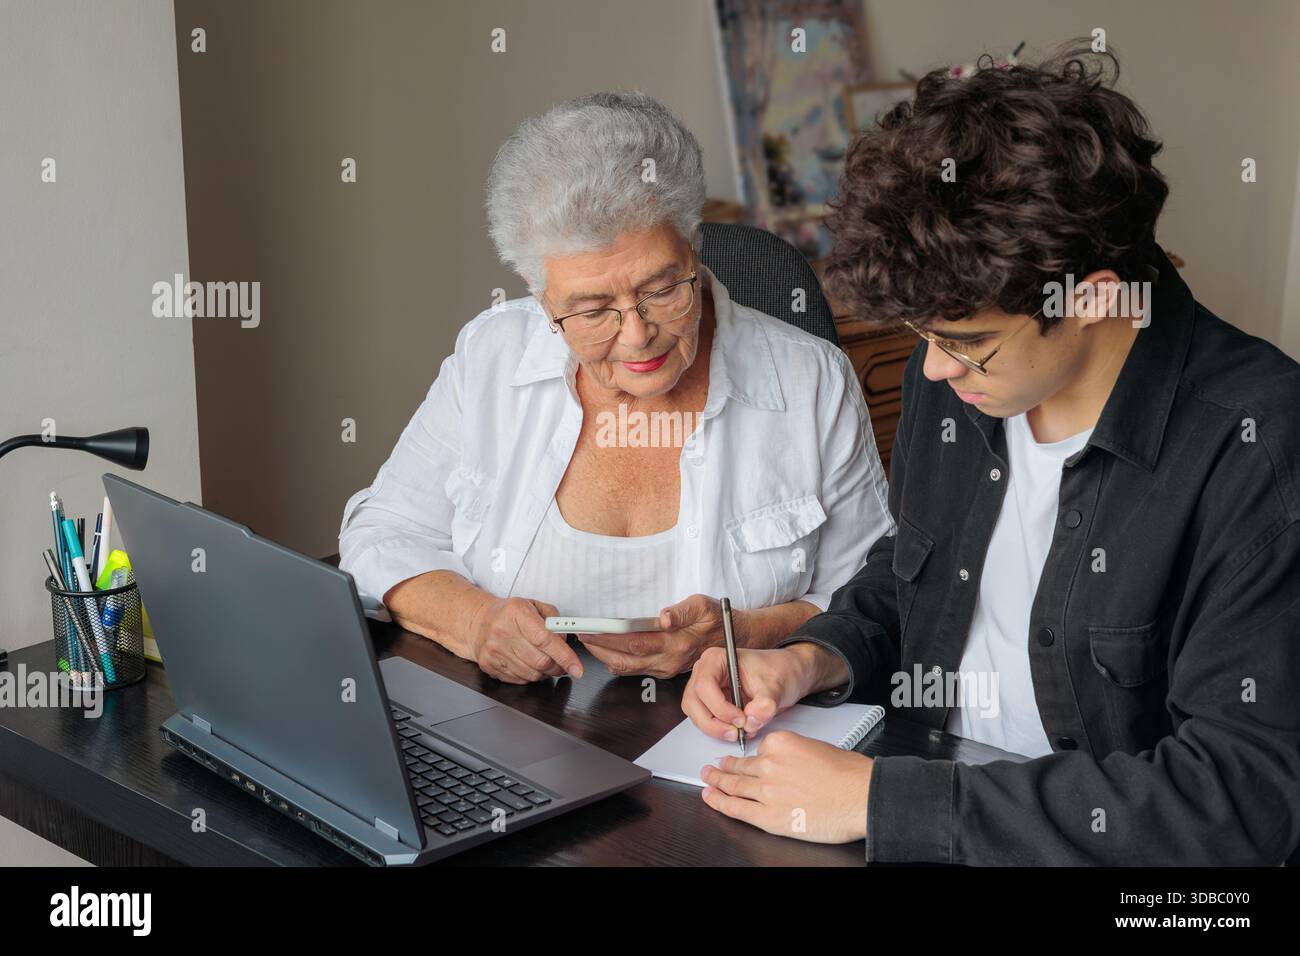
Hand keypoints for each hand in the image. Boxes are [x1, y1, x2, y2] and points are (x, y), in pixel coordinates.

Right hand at [466, 596, 583, 683]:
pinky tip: (527, 663)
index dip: (565, 656)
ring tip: (543, 661)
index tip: (577, 668)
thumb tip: (566, 641)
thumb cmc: (509, 614)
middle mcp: (502, 632)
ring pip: (532, 674)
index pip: (545, 640)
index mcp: (516, 613)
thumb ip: (555, 620)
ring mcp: (494, 651)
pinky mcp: (489, 666)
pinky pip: (519, 680)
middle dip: (557, 666)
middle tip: (562, 663)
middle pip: (541, 661)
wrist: (478, 622)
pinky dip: (529, 675)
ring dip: (544, 672)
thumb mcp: (534, 605)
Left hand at [577, 594, 724, 678]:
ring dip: (605, 656)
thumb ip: (682, 611)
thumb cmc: (716, 620)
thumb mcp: (703, 605)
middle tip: (581, 635)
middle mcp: (668, 660)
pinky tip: (607, 653)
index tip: (592, 629)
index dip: (610, 638)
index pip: (634, 642)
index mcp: (675, 643)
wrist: (732, 639)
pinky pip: (635, 670)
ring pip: (627, 668)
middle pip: (625, 659)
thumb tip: (663, 617)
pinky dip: (617, 662)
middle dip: (599, 648)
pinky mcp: (664, 670)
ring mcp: (665, 668)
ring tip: (589, 642)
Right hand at [681, 644, 819, 740]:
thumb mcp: (776, 687)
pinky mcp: (710, 702)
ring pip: (695, 714)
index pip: (704, 685)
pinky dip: (718, 730)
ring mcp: (705, 688)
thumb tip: (752, 720)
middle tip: (736, 733)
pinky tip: (738, 730)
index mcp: (717, 659)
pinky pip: (704, 720)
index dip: (719, 707)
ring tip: (739, 733)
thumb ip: (765, 704)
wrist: (786, 675)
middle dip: (713, 722)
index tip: (741, 719)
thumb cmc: (778, 671)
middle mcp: (705, 671)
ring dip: (714, 728)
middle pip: (693, 702)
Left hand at [701, 731, 872, 842]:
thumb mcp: (818, 748)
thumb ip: (794, 753)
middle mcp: (769, 764)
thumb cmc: (850, 774)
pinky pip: (736, 808)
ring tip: (708, 779)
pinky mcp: (768, 816)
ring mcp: (766, 791)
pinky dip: (719, 802)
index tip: (742, 759)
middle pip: (741, 767)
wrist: (862, 795)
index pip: (759, 749)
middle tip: (714, 766)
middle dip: (725, 767)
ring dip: (716, 781)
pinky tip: (709, 797)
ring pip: (734, 785)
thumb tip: (786, 764)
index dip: (752, 757)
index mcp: (781, 743)